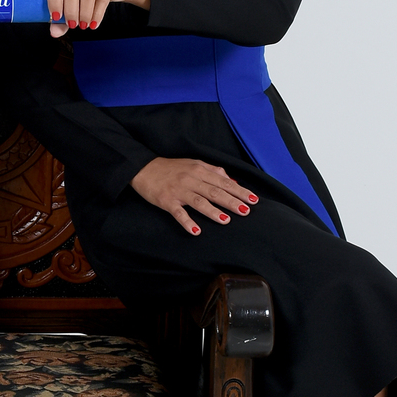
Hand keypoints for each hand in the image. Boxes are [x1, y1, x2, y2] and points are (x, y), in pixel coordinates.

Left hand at [47, 0, 149, 37]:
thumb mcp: (76, 3)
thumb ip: (63, 18)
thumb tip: (55, 32)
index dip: (53, 1)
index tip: (56, 18)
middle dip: (70, 10)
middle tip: (72, 25)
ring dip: (84, 13)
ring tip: (83, 25)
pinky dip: (97, 13)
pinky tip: (94, 23)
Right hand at [130, 157, 257, 236]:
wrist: (143, 169)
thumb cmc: (171, 168)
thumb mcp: (193, 164)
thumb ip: (212, 171)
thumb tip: (231, 180)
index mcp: (199, 170)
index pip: (223, 182)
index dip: (239, 191)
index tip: (253, 199)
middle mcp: (191, 179)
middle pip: (215, 191)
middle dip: (232, 201)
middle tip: (247, 211)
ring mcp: (178, 191)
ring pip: (199, 201)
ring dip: (213, 211)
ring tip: (226, 220)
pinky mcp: (166, 201)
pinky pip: (178, 213)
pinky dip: (187, 222)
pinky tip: (196, 231)